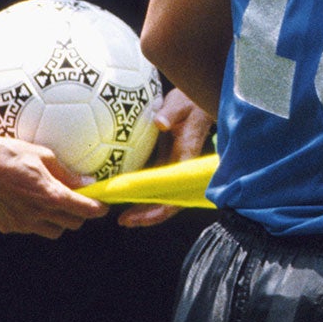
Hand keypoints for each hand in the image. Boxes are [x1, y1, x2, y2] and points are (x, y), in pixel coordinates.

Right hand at [0, 92, 105, 237]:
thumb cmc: (11, 154)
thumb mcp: (45, 157)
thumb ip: (68, 174)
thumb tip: (88, 183)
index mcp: (50, 195)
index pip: (85, 210)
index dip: (98, 209)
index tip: (103, 205)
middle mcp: (37, 213)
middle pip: (73, 224)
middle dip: (80, 213)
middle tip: (79, 201)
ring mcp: (21, 222)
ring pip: (53, 231)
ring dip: (60, 221)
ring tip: (54, 204)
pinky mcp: (7, 225)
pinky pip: (31, 229)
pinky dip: (37, 221)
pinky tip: (32, 206)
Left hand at [120, 88, 213, 228]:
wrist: (198, 100)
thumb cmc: (190, 101)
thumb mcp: (181, 103)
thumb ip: (170, 113)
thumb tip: (159, 122)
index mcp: (187, 155)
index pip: (177, 189)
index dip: (160, 207)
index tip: (139, 215)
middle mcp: (182, 166)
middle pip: (170, 200)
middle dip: (149, 215)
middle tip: (124, 222)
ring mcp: (176, 166)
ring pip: (163, 195)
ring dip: (145, 208)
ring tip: (124, 218)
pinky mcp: (169, 162)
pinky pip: (158, 184)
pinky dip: (144, 194)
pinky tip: (127, 197)